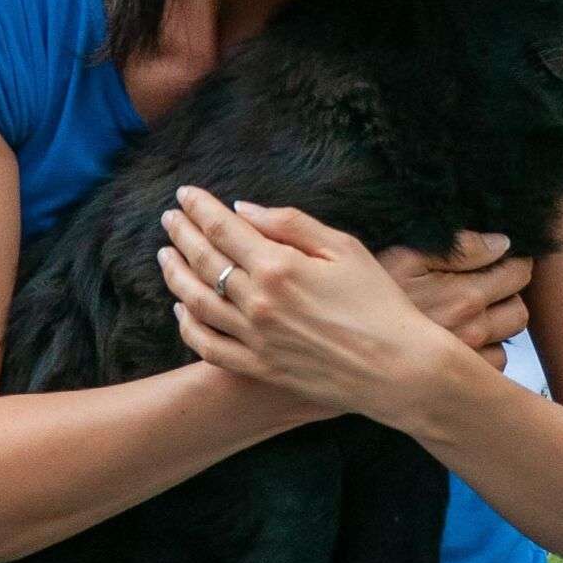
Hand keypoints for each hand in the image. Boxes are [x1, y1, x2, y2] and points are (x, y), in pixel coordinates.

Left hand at [156, 186, 446, 422]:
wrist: (397, 368)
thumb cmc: (378, 303)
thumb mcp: (344, 248)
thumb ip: (291, 223)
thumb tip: (243, 208)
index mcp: (278, 266)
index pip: (222, 228)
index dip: (198, 208)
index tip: (185, 194)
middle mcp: (257, 302)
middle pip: (203, 260)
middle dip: (181, 234)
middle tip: (169, 218)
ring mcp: (254, 338)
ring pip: (196, 302)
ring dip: (174, 275)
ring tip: (165, 256)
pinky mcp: (258, 367)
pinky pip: (208, 347)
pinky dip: (188, 326)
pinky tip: (181, 309)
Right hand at [374, 230, 533, 370]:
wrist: (339, 343)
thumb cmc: (364, 295)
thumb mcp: (404, 255)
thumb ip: (458, 247)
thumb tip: (501, 243)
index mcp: (464, 296)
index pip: (518, 274)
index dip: (512, 262)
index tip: (499, 259)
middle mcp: (472, 333)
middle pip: (518, 311)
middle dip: (508, 296)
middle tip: (486, 286)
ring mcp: (465, 363)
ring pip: (507, 342)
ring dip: (496, 327)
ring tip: (470, 316)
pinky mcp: (455, 383)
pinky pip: (489, 368)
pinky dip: (483, 354)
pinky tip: (459, 342)